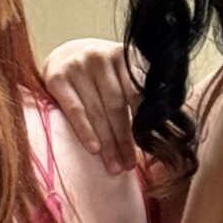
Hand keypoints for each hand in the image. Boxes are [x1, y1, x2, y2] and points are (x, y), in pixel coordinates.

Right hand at [43, 38, 141, 173]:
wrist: (60, 56)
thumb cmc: (96, 74)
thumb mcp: (118, 73)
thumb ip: (137, 89)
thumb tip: (164, 123)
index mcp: (122, 56)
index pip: (136, 94)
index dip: (143, 123)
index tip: (149, 148)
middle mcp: (100, 56)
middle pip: (117, 105)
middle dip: (124, 139)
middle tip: (128, 165)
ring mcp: (78, 65)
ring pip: (97, 111)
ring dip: (107, 143)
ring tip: (114, 166)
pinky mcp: (58, 78)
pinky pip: (74, 110)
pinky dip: (85, 130)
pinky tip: (94, 149)